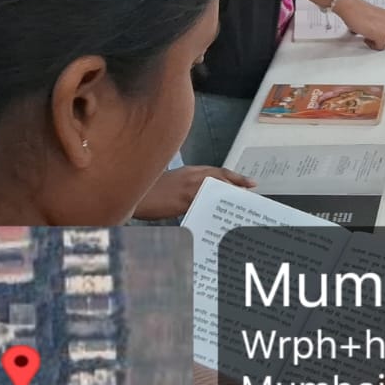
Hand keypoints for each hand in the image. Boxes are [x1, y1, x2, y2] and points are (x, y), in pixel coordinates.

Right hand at [134, 166, 253, 219]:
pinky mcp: (182, 198)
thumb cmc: (150, 191)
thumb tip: (206, 198)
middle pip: (221, 177)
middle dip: (238, 183)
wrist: (132, 193)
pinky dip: (214, 206)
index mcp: (190, 171)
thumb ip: (191, 187)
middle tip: (252, 190)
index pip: (217, 171)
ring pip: (216, 188)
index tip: (249, 182)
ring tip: (242, 202)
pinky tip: (222, 214)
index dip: (234, 176)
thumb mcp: (174, 183)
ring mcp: (188, 186)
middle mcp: (191, 175)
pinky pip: (204, 202)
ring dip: (230, 194)